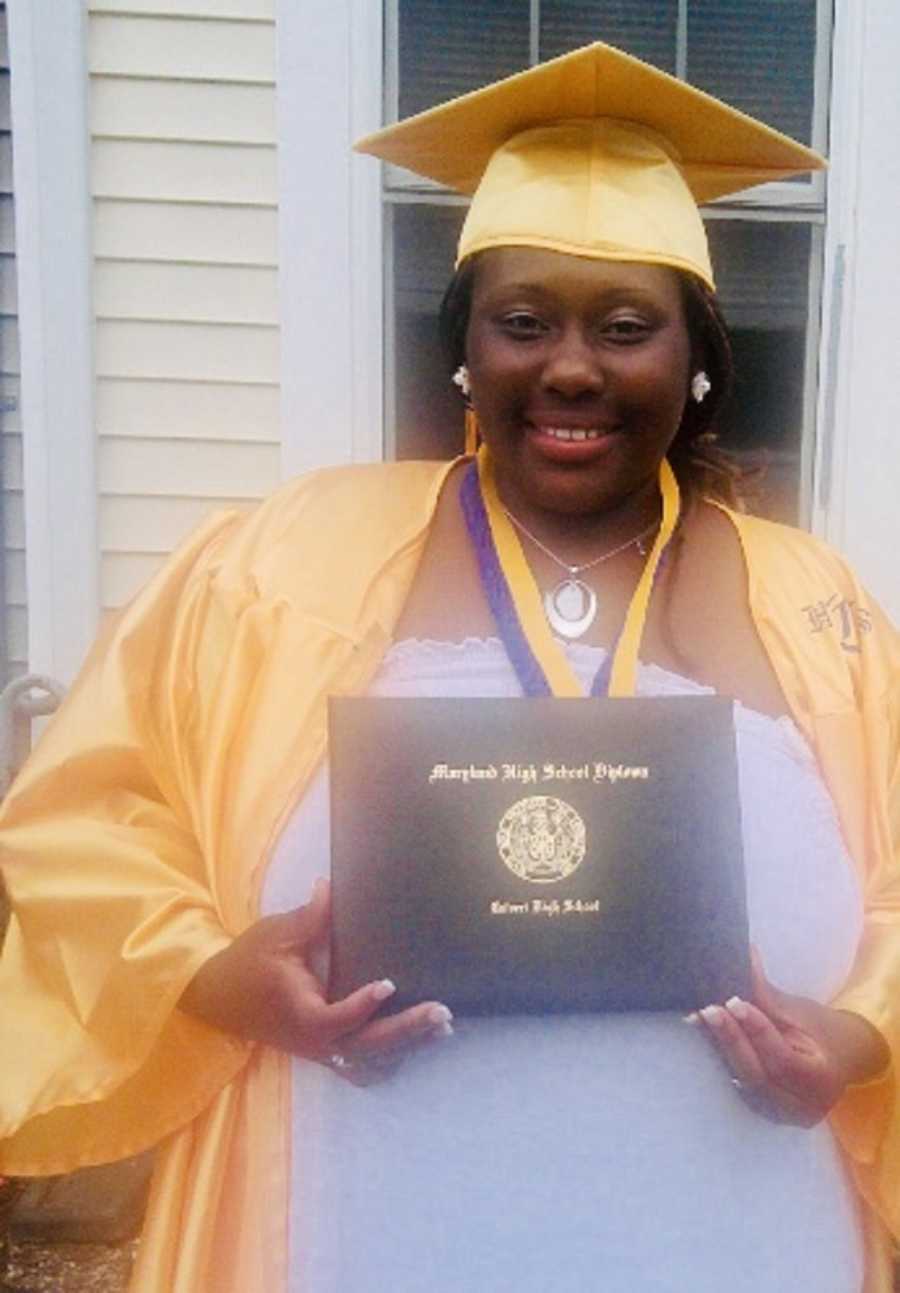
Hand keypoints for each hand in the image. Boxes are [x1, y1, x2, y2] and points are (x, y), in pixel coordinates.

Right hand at [179, 879, 452, 1084]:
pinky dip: (388, 1061)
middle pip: (366, 1047)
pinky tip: (414, 1046)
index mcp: (301, 1014)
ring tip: (441, 1028)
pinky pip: (360, 1067)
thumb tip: (331, 885)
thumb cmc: (250, 962)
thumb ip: (311, 916)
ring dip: (405, 1048)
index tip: (388, 983)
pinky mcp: (323, 1051)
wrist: (219, 996)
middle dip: (406, 1031)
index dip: (362, 1005)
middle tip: (442, 1013)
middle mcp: (314, 1041)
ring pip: (369, 1062)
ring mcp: (320, 1050)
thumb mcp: (277, 934)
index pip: (336, 1019)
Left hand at [691, 949, 888, 1126]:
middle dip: (730, 1041)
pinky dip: (721, 1060)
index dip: (756, 1031)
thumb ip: (765, 991)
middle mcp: (802, 1107)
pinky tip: (704, 1037)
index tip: (733, 1001)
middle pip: (758, 1076)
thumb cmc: (818, 1029)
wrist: (837, 1057)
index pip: (782, 1060)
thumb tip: (742, 954)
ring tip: (698, 1019)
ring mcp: (781, 1115)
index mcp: (821, 1080)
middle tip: (707, 1009)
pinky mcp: (763, 1112)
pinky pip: (738, 1086)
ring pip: (743, 1082)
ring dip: (718, 1049)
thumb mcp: (797, 1010)